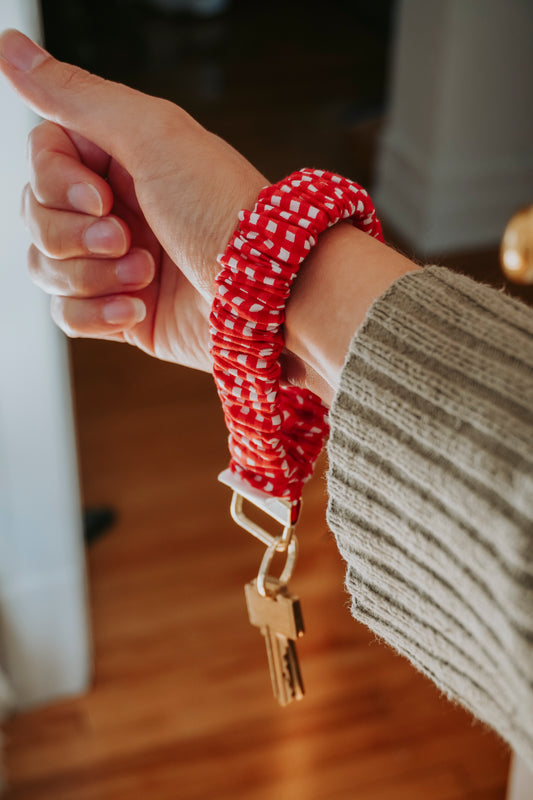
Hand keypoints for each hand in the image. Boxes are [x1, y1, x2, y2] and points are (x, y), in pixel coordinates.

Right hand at [0, 29, 266, 367]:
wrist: (272, 295)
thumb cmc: (224, 211)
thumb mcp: (152, 135)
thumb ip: (75, 95)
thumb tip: (6, 45)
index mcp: (121, 158)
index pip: (42, 158)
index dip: (56, 183)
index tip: (101, 198)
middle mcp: (115, 208)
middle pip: (36, 216)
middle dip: (74, 237)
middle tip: (127, 240)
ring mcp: (117, 262)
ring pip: (46, 268)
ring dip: (90, 276)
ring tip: (145, 277)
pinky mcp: (124, 312)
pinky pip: (68, 314)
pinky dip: (97, 313)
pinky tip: (139, 309)